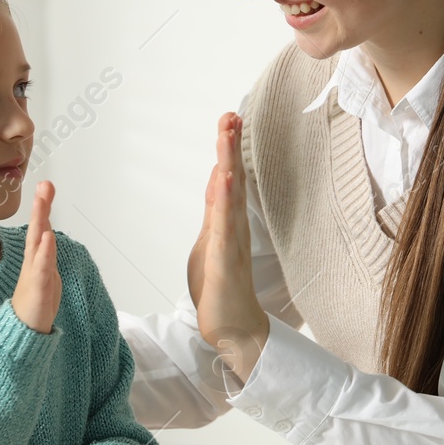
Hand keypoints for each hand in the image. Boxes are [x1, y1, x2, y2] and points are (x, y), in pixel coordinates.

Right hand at [11, 181, 60, 333]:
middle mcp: (33, 261)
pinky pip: (42, 266)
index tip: (45, 185)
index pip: (40, 227)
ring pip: (38, 244)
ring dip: (40, 222)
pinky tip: (47, 237)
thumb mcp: (45, 271)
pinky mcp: (39, 286)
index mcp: (36, 257)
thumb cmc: (36, 299)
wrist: (25, 328)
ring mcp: (35, 272)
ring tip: (42, 203)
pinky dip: (45, 252)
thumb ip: (46, 252)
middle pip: (37, 229)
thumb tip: (46, 234)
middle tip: (44, 185)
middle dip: (40, 207)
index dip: (42, 207)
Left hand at [187, 113, 235, 307]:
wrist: (233, 329)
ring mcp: (230, 242)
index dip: (228, 150)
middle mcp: (233, 227)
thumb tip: (218, 184)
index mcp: (227, 223)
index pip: (227, 179)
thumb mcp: (210, 243)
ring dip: (229, 163)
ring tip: (228, 136)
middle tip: (231, 115)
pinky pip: (223, 226)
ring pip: (229, 195)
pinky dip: (225, 201)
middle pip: (232, 179)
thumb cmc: (221, 290)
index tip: (229, 121)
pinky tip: (225, 180)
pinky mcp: (223, 259)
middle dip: (231, 147)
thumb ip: (215, 213)